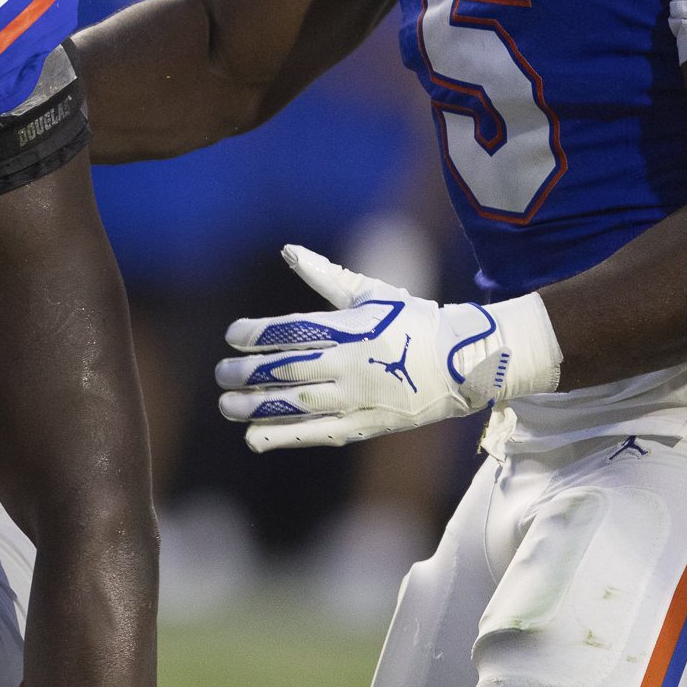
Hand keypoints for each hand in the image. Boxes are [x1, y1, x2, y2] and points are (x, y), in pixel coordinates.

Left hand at [215, 245, 556, 450]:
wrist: (465, 362)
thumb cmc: (413, 321)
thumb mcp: (371, 293)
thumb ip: (324, 275)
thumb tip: (287, 249)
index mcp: (351, 327)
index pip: (292, 331)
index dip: (256, 335)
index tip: (231, 337)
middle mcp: (351, 363)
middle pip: (288, 369)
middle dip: (247, 373)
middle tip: (220, 375)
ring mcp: (360, 397)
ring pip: (297, 404)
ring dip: (256, 407)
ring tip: (226, 405)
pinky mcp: (368, 424)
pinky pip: (319, 434)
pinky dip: (284, 436)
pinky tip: (254, 437)